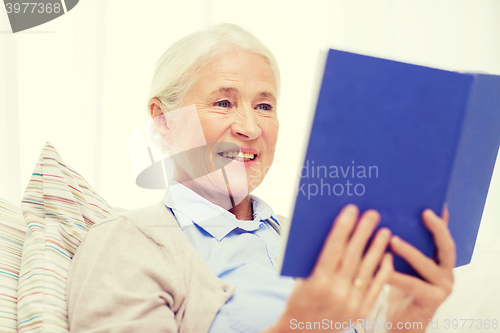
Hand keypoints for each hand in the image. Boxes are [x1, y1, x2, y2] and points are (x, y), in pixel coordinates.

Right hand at [266, 204, 392, 332]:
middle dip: (363, 232)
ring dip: (377, 248)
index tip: (351, 210)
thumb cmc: (299, 301)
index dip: (343, 228)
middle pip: (353, 256)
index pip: (333, 248)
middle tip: (372, 214)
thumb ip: (318, 260)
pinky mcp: (361, 312)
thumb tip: (336, 234)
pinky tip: (387, 255)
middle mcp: (336, 292)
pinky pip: (376, 288)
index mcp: (317, 282)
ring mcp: (351, 303)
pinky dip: (383, 271)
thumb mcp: (302, 280)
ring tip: (384, 230)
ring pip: (367, 270)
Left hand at [387, 207, 455, 331]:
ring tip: (392, 239)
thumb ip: (401, 244)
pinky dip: (396, 275)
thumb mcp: (403, 263)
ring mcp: (442, 287)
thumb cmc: (399, 289)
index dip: (441, 219)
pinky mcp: (431, 301)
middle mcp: (446, 272)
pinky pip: (412, 285)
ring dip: (410, 251)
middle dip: (437, 229)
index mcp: (440, 260)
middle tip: (425, 213)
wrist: (402, 323)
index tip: (435, 200)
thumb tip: (385, 216)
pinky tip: (382, 267)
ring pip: (427, 265)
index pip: (442, 235)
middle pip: (446, 247)